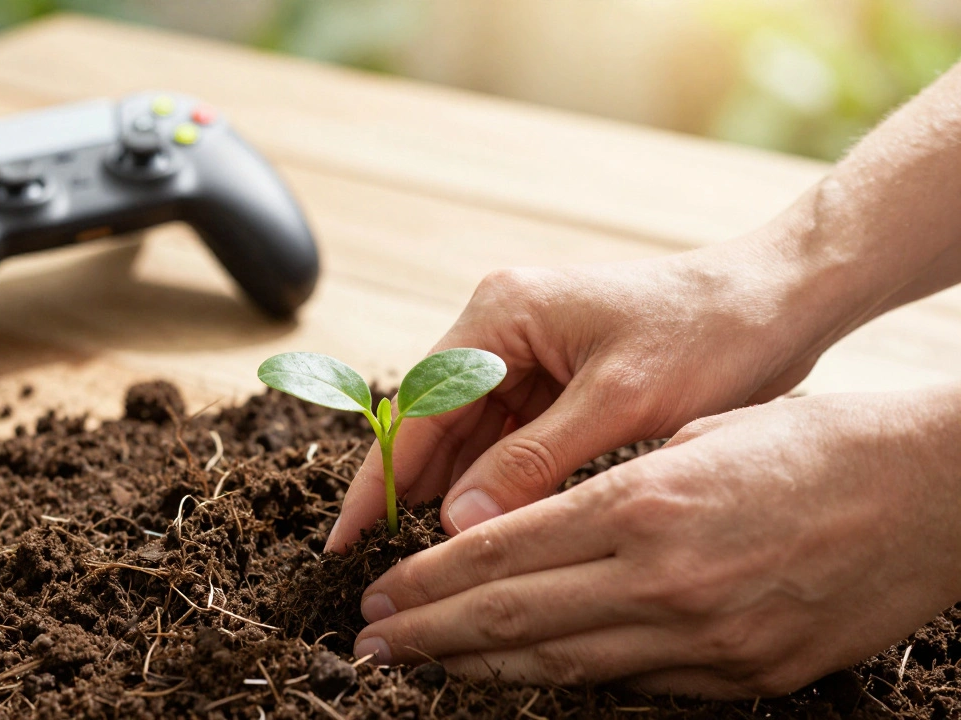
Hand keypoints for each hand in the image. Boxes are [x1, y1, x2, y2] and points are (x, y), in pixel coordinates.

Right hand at [327, 244, 827, 549]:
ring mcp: (528, 352)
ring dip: (448, 491)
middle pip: (433, 422)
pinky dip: (493, 480)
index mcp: (501, 314)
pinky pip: (506, 437)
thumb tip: (460, 524)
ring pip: (467, 434)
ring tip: (420, 558)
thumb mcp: (618, 404)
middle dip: (407, 491)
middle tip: (376, 566)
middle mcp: (501, 327)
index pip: (418, 407)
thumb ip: (532, 463)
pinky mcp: (556, 376)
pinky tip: (477, 524)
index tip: (349, 540)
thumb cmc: (707, 334)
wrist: (778, 303)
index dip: (381, 480)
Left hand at [349, 390, 960, 696]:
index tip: (378, 592)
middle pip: (514, 616)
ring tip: (423, 670)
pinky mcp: (744, 677)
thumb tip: (530, 529)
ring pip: (562, 664)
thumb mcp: (695, 437)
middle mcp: (664, 578)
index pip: (503, 551)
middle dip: (431, 633)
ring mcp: (706, 638)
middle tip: (371, 645)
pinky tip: (520, 679)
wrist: (934, 495)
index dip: (429, 579)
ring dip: (481, 669)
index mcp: (646, 502)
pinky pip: (631, 684)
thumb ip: (608, 490)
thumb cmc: (814, 442)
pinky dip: (563, 680)